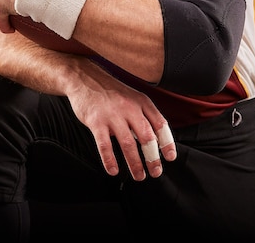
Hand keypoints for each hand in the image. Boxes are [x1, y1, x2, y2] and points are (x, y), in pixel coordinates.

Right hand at [66, 60, 176, 180]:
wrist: (85, 79)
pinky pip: (105, 145)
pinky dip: (110, 160)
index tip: (170, 157)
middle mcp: (130, 108)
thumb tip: (155, 140)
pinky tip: (113, 170)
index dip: (167, 143)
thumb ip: (144, 116)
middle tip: (155, 172)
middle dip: (153, 158)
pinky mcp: (96, 121)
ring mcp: (112, 115)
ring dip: (135, 164)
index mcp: (142, 102)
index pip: (160, 124)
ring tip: (139, 176)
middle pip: (147, 137)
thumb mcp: (132, 97)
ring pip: (128, 144)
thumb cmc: (111, 92)